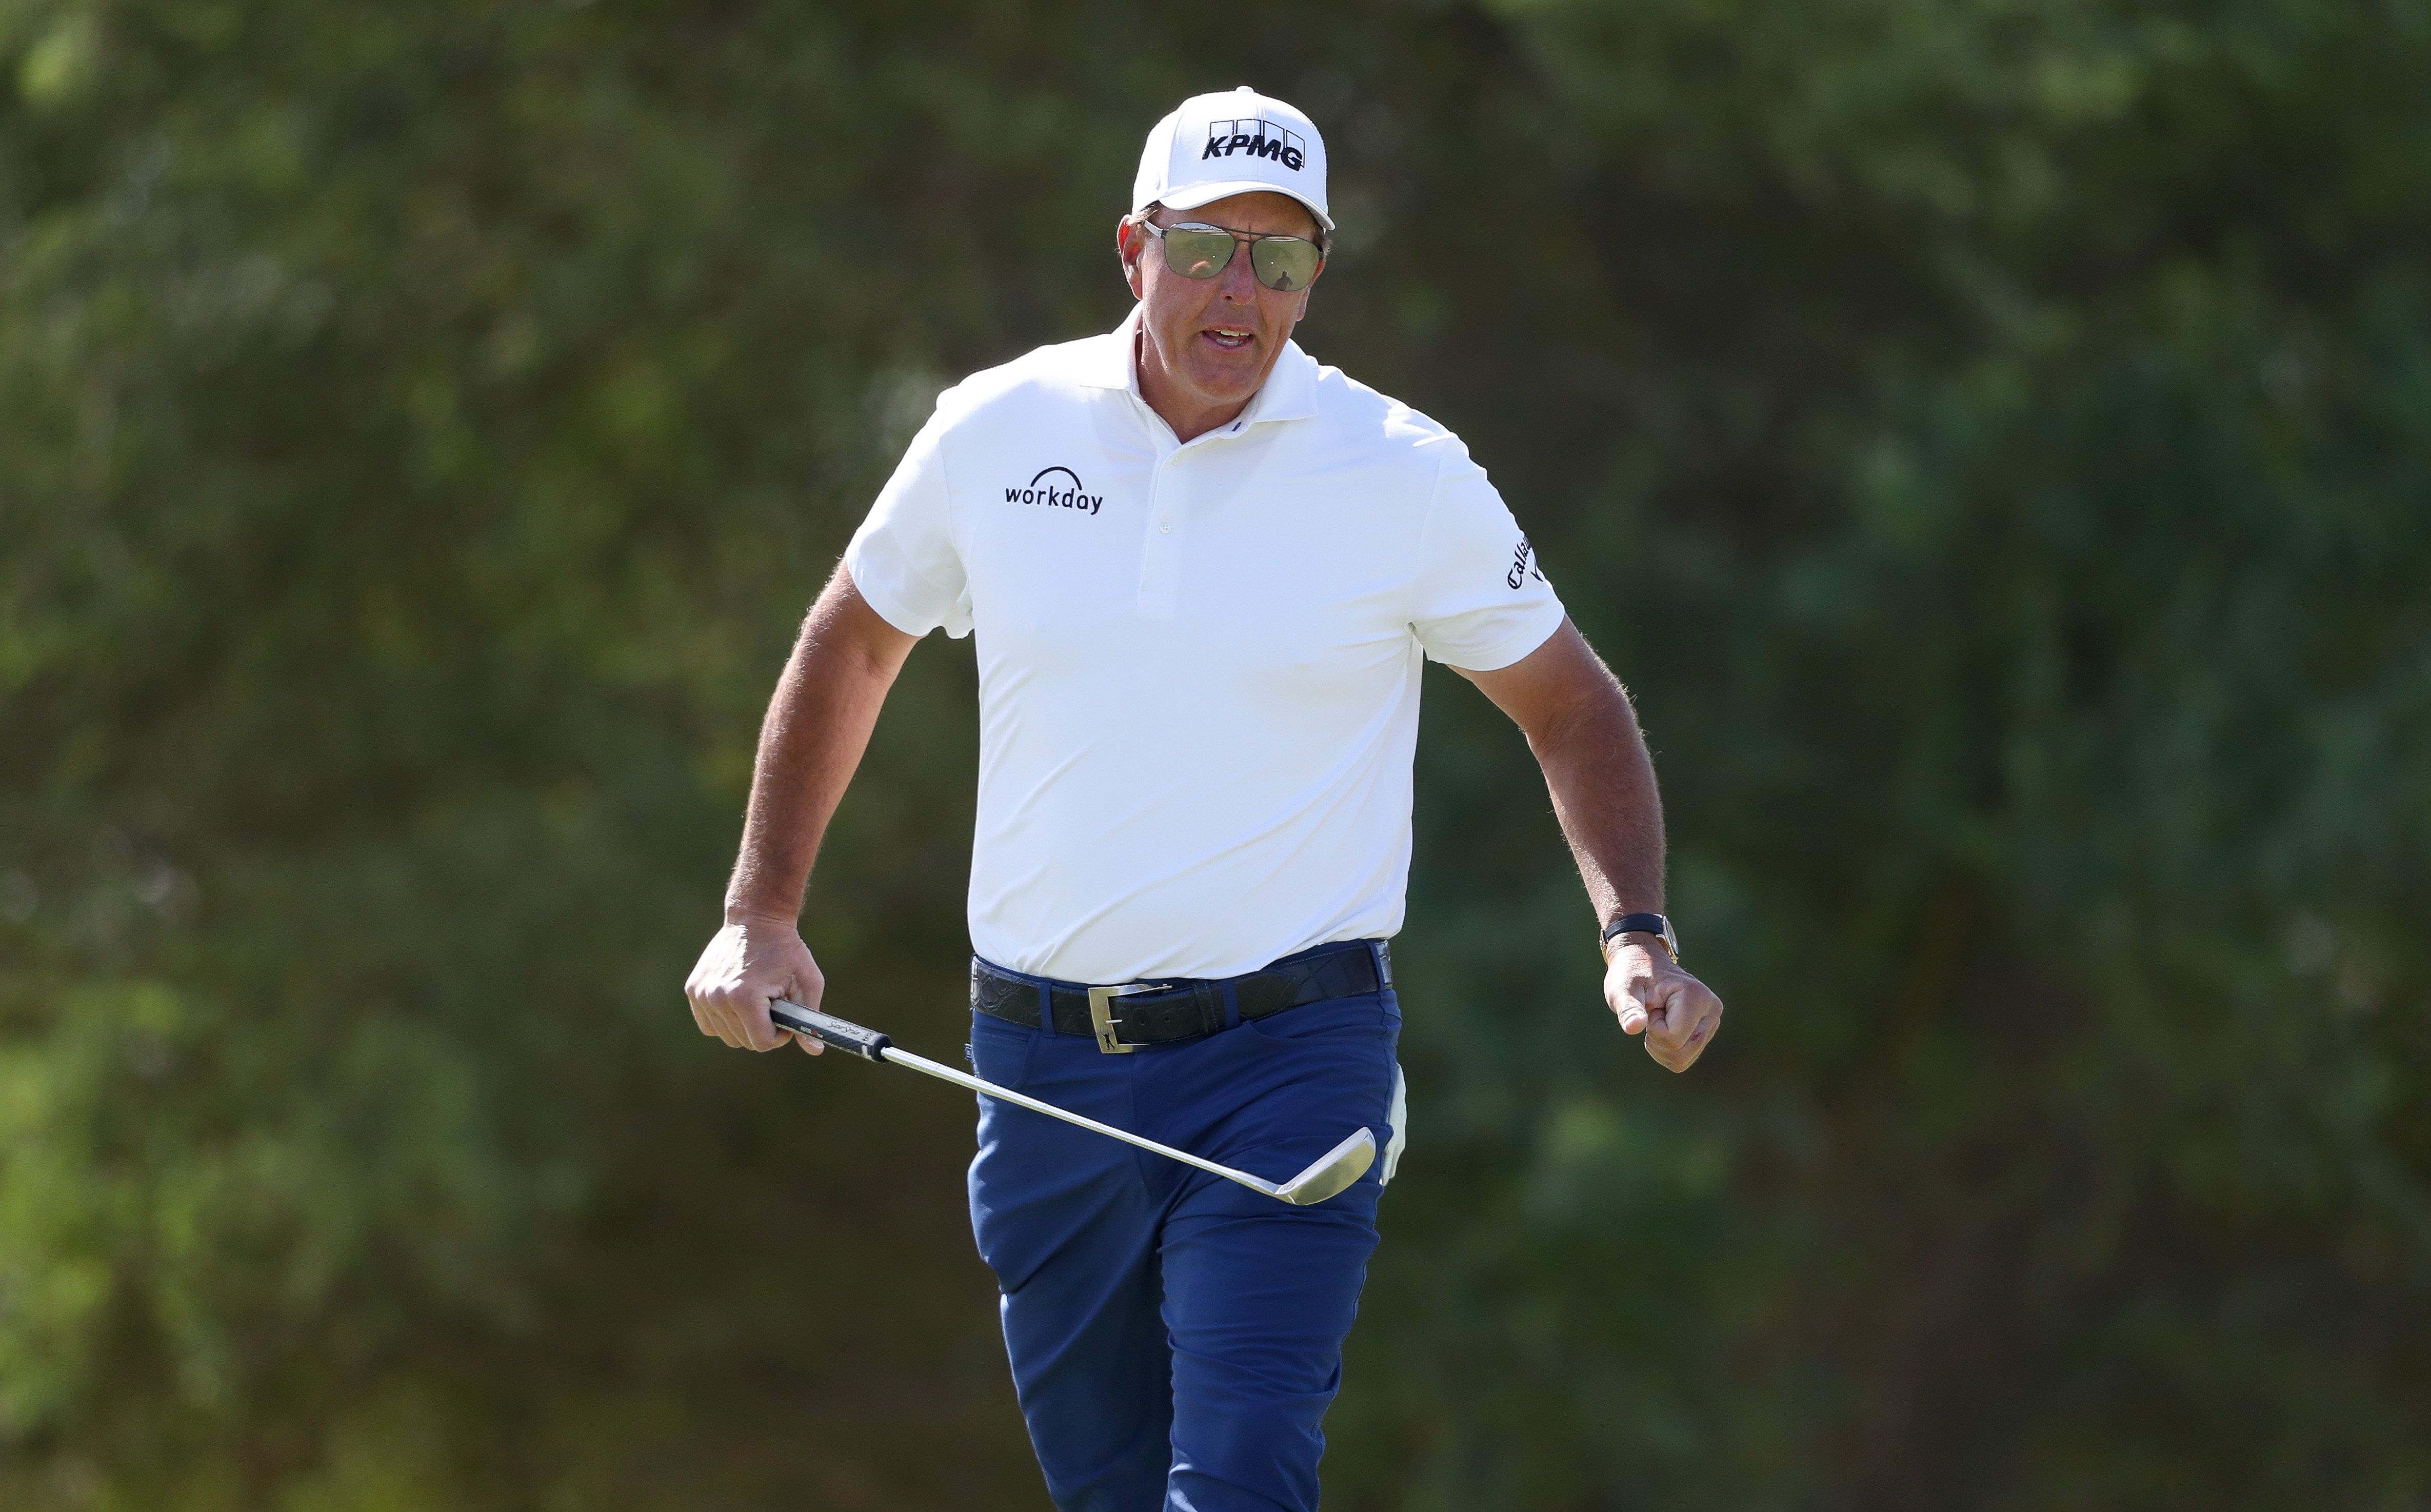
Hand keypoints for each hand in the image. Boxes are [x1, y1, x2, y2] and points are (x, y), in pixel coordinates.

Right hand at [685, 912, 825, 1054]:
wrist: (756, 919)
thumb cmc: (787, 950)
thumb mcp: (807, 982)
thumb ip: (808, 1020)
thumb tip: (816, 1051)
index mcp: (745, 998)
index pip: (762, 1043)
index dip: (779, 1036)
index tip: (785, 1016)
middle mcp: (718, 998)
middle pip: (743, 1042)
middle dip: (762, 1030)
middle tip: (773, 1005)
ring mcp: (702, 994)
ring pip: (726, 1036)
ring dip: (744, 1025)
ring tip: (757, 999)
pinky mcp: (693, 989)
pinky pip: (708, 1025)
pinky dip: (724, 1020)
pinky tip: (738, 1002)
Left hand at [1604, 938, 1722, 1072]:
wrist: (1644, 964)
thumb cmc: (1631, 975)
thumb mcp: (1622, 990)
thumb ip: (1628, 1009)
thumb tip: (1632, 1028)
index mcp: (1696, 995)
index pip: (1673, 1039)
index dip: (1653, 1028)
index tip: (1650, 1005)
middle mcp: (1712, 1009)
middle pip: (1680, 1054)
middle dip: (1657, 1041)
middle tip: (1653, 1012)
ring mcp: (1712, 1021)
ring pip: (1682, 1060)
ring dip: (1660, 1046)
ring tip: (1659, 1017)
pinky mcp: (1706, 1032)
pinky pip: (1683, 1059)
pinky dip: (1666, 1050)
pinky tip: (1664, 1026)